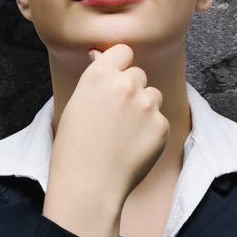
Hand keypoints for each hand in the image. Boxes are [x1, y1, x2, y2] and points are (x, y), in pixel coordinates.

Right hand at [47, 43, 169, 214]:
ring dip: (144, 109)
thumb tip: (100, 53)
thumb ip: (96, 78)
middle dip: (131, 90)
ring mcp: (146, 105)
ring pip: (153, 95)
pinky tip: (132, 147)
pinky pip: (160, 120)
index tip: (115, 80)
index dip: (120, 65)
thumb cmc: (75, 147)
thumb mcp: (77, 103)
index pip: (123, 51)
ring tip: (123, 134)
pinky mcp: (161, 126)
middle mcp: (125, 84)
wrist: (88, 185)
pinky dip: (150, 132)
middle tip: (114, 117)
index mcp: (99, 75)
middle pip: (139, 74)